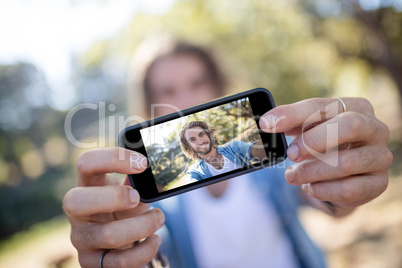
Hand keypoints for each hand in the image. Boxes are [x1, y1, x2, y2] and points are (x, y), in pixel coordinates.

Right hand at [63, 147, 164, 266]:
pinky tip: (154, 240)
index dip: (113, 159)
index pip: (86, 163)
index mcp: (87, 185)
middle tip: (138, 197)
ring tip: (158, 218)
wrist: (118, 242)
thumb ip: (138, 182)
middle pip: (75, 200)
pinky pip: (119, 262)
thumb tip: (154, 176)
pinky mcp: (92, 262)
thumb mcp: (129, 191)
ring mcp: (81, 238)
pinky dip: (144, 251)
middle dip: (113, 197)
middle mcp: (77, 212)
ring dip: (142, 226)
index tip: (143, 163)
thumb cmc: (124, 209)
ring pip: (106, 235)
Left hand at [260, 98, 392, 216]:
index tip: (267, 125)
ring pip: (346, 162)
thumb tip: (268, 123)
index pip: (324, 105)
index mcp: (357, 107)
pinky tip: (310, 187)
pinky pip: (349, 189)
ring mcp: (380, 157)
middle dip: (313, 140)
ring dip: (311, 171)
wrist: (340, 178)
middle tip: (290, 154)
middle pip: (350, 125)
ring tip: (293, 175)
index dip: (293, 114)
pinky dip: (323, 190)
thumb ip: (291, 123)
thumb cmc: (323, 145)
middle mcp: (376, 129)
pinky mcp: (378, 184)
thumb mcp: (307, 130)